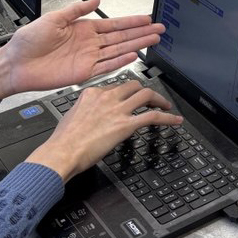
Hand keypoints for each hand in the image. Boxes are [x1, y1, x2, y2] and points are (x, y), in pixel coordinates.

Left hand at [0, 0, 164, 101]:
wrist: (15, 64)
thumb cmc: (28, 41)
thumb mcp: (53, 18)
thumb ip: (77, 9)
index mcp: (83, 29)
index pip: (113, 24)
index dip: (131, 21)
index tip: (147, 18)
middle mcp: (89, 44)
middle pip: (121, 37)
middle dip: (141, 32)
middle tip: (159, 29)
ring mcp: (88, 58)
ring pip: (119, 51)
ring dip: (137, 45)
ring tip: (154, 40)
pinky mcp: (84, 73)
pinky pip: (107, 66)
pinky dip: (121, 61)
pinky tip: (134, 56)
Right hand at [26, 79, 182, 180]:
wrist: (61, 153)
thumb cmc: (63, 141)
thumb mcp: (72, 116)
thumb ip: (86, 110)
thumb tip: (93, 114)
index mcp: (92, 93)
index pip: (115, 87)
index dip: (125, 93)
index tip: (129, 98)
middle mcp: (107, 98)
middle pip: (133, 85)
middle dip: (144, 91)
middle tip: (151, 98)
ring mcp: (118, 110)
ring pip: (146, 95)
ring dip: (159, 99)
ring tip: (166, 105)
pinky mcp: (126, 125)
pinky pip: (153, 116)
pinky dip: (168, 118)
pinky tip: (175, 120)